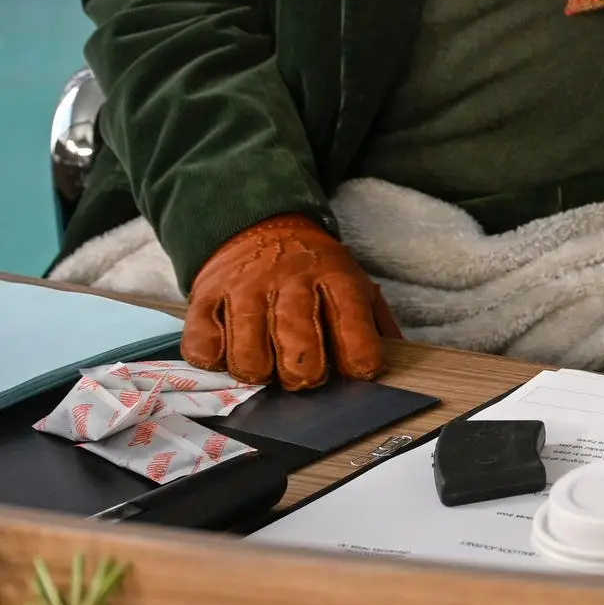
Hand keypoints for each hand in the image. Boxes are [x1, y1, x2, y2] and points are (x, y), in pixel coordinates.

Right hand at [182, 214, 397, 388]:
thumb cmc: (314, 272)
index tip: (363, 371)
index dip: (359, 350)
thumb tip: (398, 368)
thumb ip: (375, 324)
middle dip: (304, 371)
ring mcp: (244, 289)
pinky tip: (229, 354)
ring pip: (248, 351)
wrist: (260, 228)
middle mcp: (288, 280)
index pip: (351, 315)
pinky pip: (203, 344)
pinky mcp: (206, 298)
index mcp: (333, 275)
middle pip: (296, 339)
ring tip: (267, 369)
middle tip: (306, 376)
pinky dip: (215, 360)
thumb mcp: (354, 283)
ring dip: (259, 372)